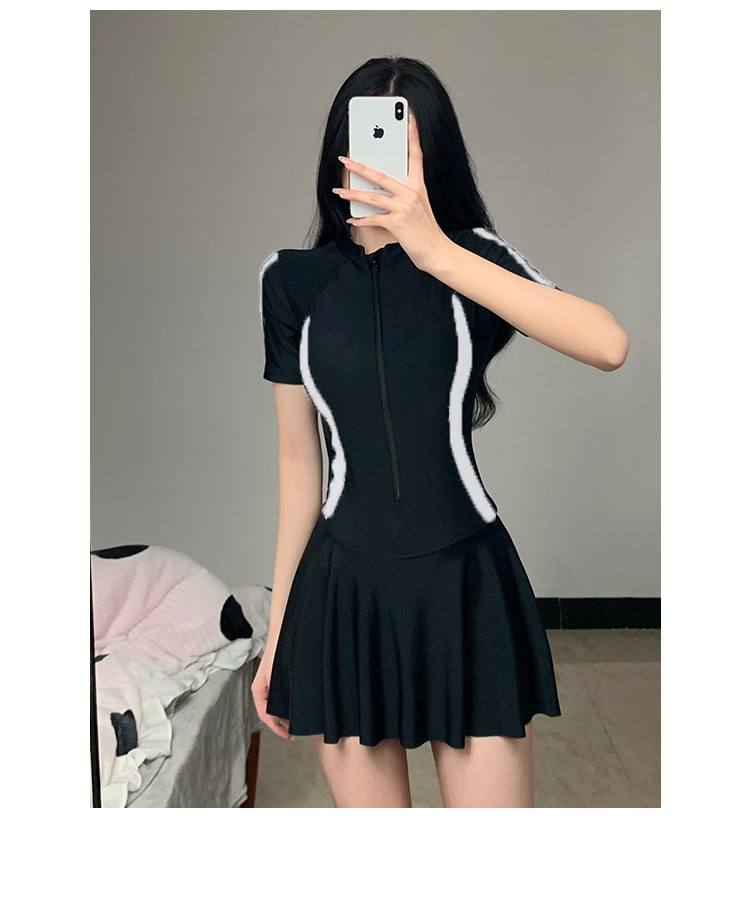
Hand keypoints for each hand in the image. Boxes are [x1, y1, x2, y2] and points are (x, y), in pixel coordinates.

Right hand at [251, 648, 292, 739]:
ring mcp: (269, 684)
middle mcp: (262, 688)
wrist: (283, 631)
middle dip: (280, 723)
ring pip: (274, 705)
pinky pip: (278, 697)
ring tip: (296, 721)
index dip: (277, 728)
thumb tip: (288, 714)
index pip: (265, 716)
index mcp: (258, 690)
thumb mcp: (278, 675)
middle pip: (269, 713)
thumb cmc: (280, 651)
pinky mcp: (276, 679)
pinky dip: (286, 705)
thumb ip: (279, 695)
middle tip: (294, 731)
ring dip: (283, 715)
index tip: (288, 736)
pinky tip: (296, 706)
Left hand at [333, 113, 450, 272]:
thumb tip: (378, 188)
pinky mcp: (398, 223)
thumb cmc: (426, 230)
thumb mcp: (418, 206)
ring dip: (353, 193)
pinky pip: (374, 219)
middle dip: (360, 166)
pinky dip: (361, 220)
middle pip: (382, 174)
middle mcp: (412, 192)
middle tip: (344, 158)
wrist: (436, 251)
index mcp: (418, 185)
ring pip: (373, 196)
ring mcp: (405, 207)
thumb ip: (403, 194)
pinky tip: (352, 219)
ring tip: (339, 190)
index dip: (412, 134)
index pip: (415, 154)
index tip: (408, 116)